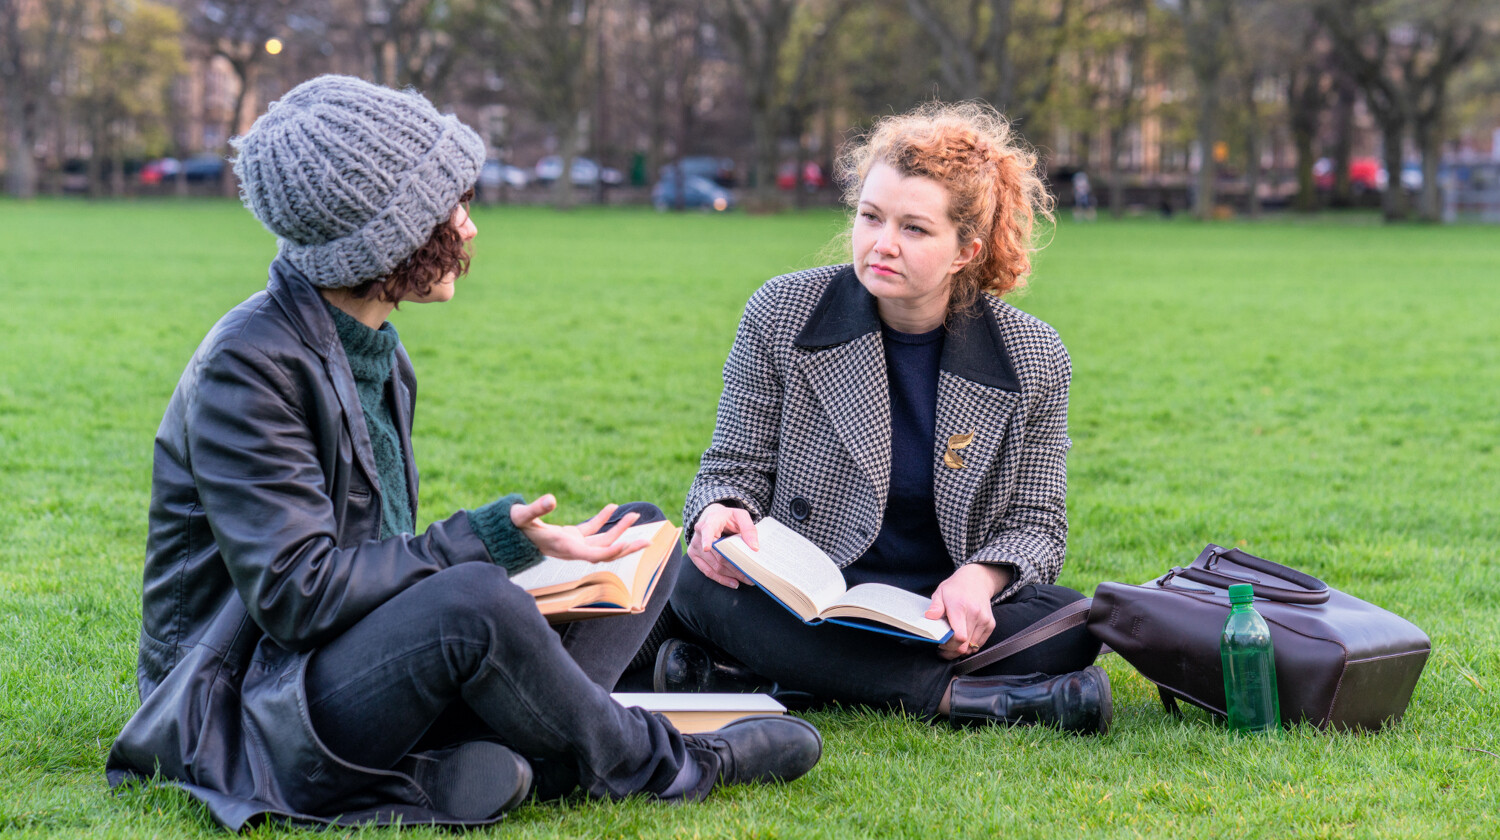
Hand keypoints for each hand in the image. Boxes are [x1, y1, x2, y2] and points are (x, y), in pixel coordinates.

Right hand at [510, 495, 649, 562]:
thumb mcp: (522, 515)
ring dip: (618, 529)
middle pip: (605, 551)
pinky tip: (612, 507)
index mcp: (565, 547)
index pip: (596, 554)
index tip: (632, 543)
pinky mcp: (568, 537)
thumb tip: (551, 499)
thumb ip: (536, 508)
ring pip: (601, 540)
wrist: (503, 536)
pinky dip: (602, 519)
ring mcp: (571, 544)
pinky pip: (590, 531)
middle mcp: (572, 549)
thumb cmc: (512, 527)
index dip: (615, 550)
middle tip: (649, 540)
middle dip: (627, 545)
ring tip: (635, 515)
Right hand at [686, 503, 756, 588]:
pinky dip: (721, 579)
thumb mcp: (740, 516)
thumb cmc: (728, 517)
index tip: (706, 548)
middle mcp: (699, 535)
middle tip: (751, 575)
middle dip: (735, 567)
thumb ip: (748, 528)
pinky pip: (707, 571)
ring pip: (714, 566)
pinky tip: (733, 583)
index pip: (707, 531)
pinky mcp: (694, 555)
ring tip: (747, 580)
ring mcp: (695, 546)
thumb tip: (754, 548)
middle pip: (717, 555)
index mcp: (710, 522)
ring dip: (731, 575)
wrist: (712, 517)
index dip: (706, 540)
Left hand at [926, 563, 1011, 660]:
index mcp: (960, 607)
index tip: (940, 645)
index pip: (959, 636)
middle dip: (952, 651)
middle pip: (964, 645)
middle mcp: (975, 614)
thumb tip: (929, 616)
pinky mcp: (990, 624)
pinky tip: (962, 639)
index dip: (948, 646)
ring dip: (961, 649)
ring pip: (972, 647)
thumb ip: (935, 607)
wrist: (976, 580)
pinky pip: (979, 644)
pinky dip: (970, 645)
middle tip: (943, 648)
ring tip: (951, 643)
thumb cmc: (955, 588)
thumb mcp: (940, 593)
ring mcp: (985, 620)